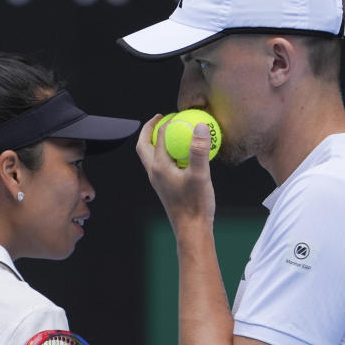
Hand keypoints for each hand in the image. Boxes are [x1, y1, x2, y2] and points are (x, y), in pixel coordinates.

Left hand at [136, 115, 215, 234]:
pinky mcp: (165, 187)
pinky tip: (182, 155)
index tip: (177, 114)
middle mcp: (155, 173)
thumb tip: (198, 126)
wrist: (192, 230)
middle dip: (150, 129)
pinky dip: (166, 154)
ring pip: (150, 156)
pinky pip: (161, 164)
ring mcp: (158, 181)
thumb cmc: (195, 205)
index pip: (159, 137)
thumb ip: (199, 150)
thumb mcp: (200, 175)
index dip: (167, 122)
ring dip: (155, 141)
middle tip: (161, 117)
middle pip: (144, 145)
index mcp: (159, 167)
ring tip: (169, 132)